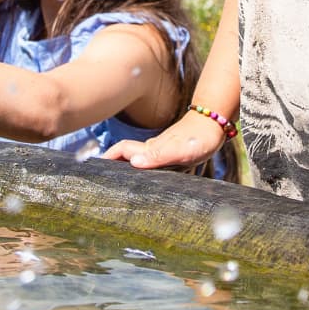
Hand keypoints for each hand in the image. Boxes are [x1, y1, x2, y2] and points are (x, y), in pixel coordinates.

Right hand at [103, 111, 224, 170]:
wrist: (214, 125)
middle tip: (101, 180)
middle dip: (111, 165)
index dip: (107, 158)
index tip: (94, 169)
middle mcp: (151, 149)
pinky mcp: (169, 154)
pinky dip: (141, 170)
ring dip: (124, 168)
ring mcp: (160, 151)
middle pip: (125, 156)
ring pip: (136, 159)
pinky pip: (149, 162)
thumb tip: (134, 163)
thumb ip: (158, 156)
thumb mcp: (180, 151)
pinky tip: (145, 180)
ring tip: (117, 183)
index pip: (121, 151)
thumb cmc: (198, 139)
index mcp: (150, 149)